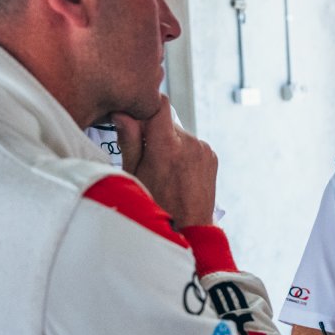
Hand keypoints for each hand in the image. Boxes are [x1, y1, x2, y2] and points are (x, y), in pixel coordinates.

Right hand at [112, 95, 216, 227]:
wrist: (188, 229)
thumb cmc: (155, 205)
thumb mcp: (133, 174)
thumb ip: (129, 140)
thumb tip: (123, 113)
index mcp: (167, 147)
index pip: (159, 104)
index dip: (147, 106)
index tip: (137, 116)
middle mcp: (190, 144)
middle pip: (167, 121)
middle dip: (154, 131)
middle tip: (146, 155)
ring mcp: (203, 149)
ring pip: (179, 133)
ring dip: (170, 143)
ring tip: (163, 170)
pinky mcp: (212, 155)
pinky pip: (192, 144)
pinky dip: (183, 152)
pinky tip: (177, 173)